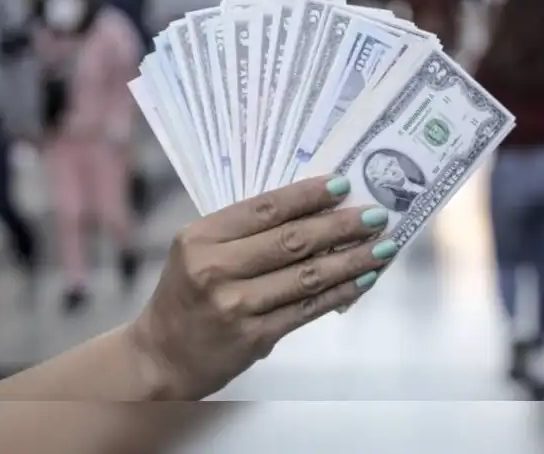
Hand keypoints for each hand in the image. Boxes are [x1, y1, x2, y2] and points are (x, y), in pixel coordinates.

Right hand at [126, 176, 393, 399]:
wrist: (161, 359)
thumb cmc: (186, 297)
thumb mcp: (199, 252)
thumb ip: (243, 233)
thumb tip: (314, 212)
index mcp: (200, 238)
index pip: (264, 209)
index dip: (308, 195)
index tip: (342, 185)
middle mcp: (215, 269)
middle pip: (291, 240)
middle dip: (341, 225)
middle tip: (376, 214)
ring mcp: (235, 305)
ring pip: (306, 276)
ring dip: (351, 259)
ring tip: (382, 245)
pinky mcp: (254, 337)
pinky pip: (307, 308)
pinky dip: (340, 292)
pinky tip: (363, 279)